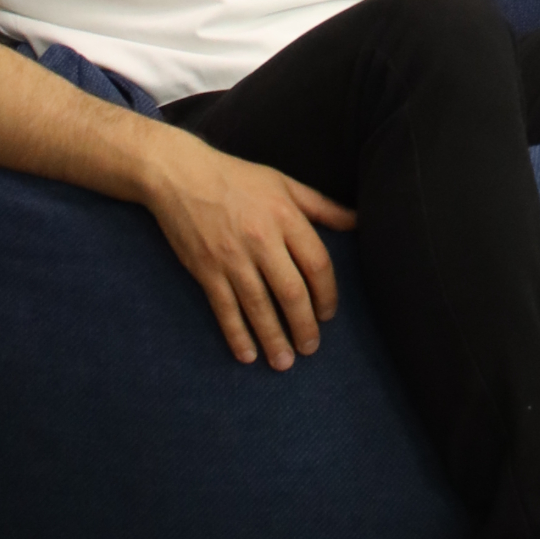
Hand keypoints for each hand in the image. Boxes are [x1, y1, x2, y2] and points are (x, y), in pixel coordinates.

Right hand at [136, 128, 355, 371]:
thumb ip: (322, 206)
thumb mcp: (284, 183)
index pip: (317, 263)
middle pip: (291, 292)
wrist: (182, 176)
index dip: (327, 294)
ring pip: (259, 307)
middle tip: (311, 348)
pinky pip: (225, 309)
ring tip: (285, 362)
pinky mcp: (206, 270)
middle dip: (304, 325)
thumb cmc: (238, 178)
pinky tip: (248, 355)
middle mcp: (262, 239)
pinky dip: (237, 335)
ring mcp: (232, 258)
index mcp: (285, 216)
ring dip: (274, 338)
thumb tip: (358, 221)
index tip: (328, 315)